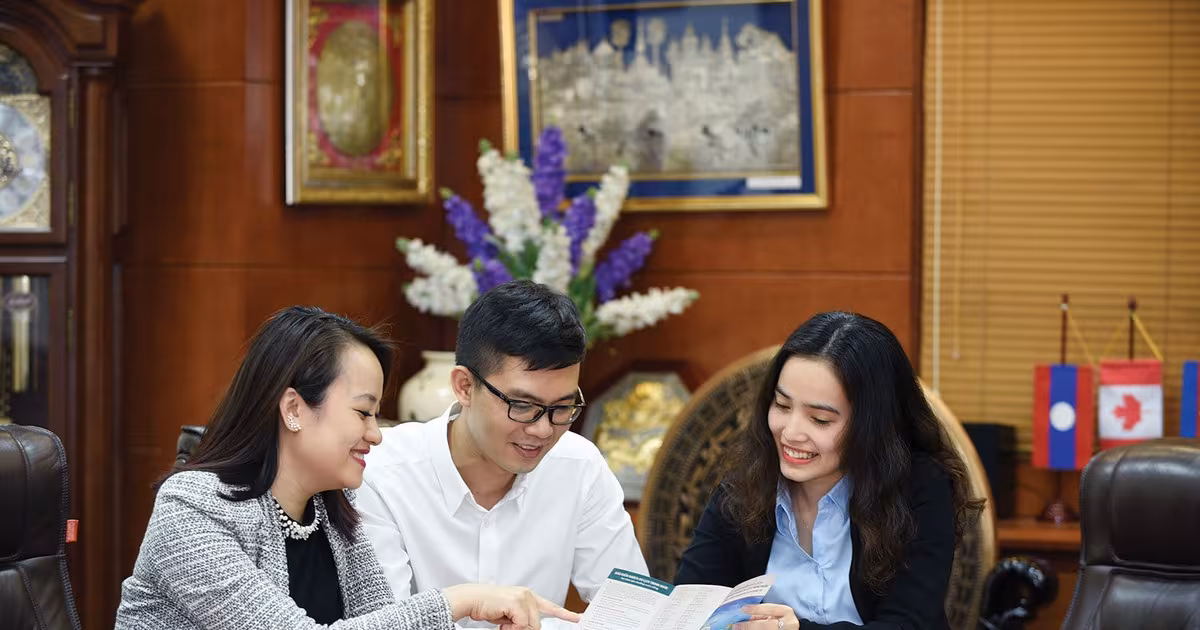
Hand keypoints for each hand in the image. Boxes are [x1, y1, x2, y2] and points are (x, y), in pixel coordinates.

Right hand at [441, 584, 581, 629]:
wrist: (472, 599)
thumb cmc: (488, 606)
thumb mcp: (510, 615)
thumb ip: (522, 619)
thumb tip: (530, 628)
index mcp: (528, 596)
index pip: (551, 606)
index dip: (566, 614)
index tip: (579, 618)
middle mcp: (528, 595)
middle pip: (537, 624)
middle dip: (522, 629)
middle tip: (506, 625)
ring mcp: (524, 597)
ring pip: (531, 625)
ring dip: (515, 629)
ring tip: (503, 621)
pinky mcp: (517, 602)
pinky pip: (521, 625)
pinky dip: (510, 628)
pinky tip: (502, 620)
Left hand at [732, 603, 799, 629]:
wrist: (796, 629)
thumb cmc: (783, 618)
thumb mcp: (776, 612)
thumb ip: (763, 613)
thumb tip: (746, 615)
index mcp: (786, 612)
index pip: (770, 609)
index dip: (756, 609)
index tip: (743, 608)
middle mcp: (787, 623)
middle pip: (766, 625)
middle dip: (749, 625)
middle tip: (737, 626)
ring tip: (739, 629)